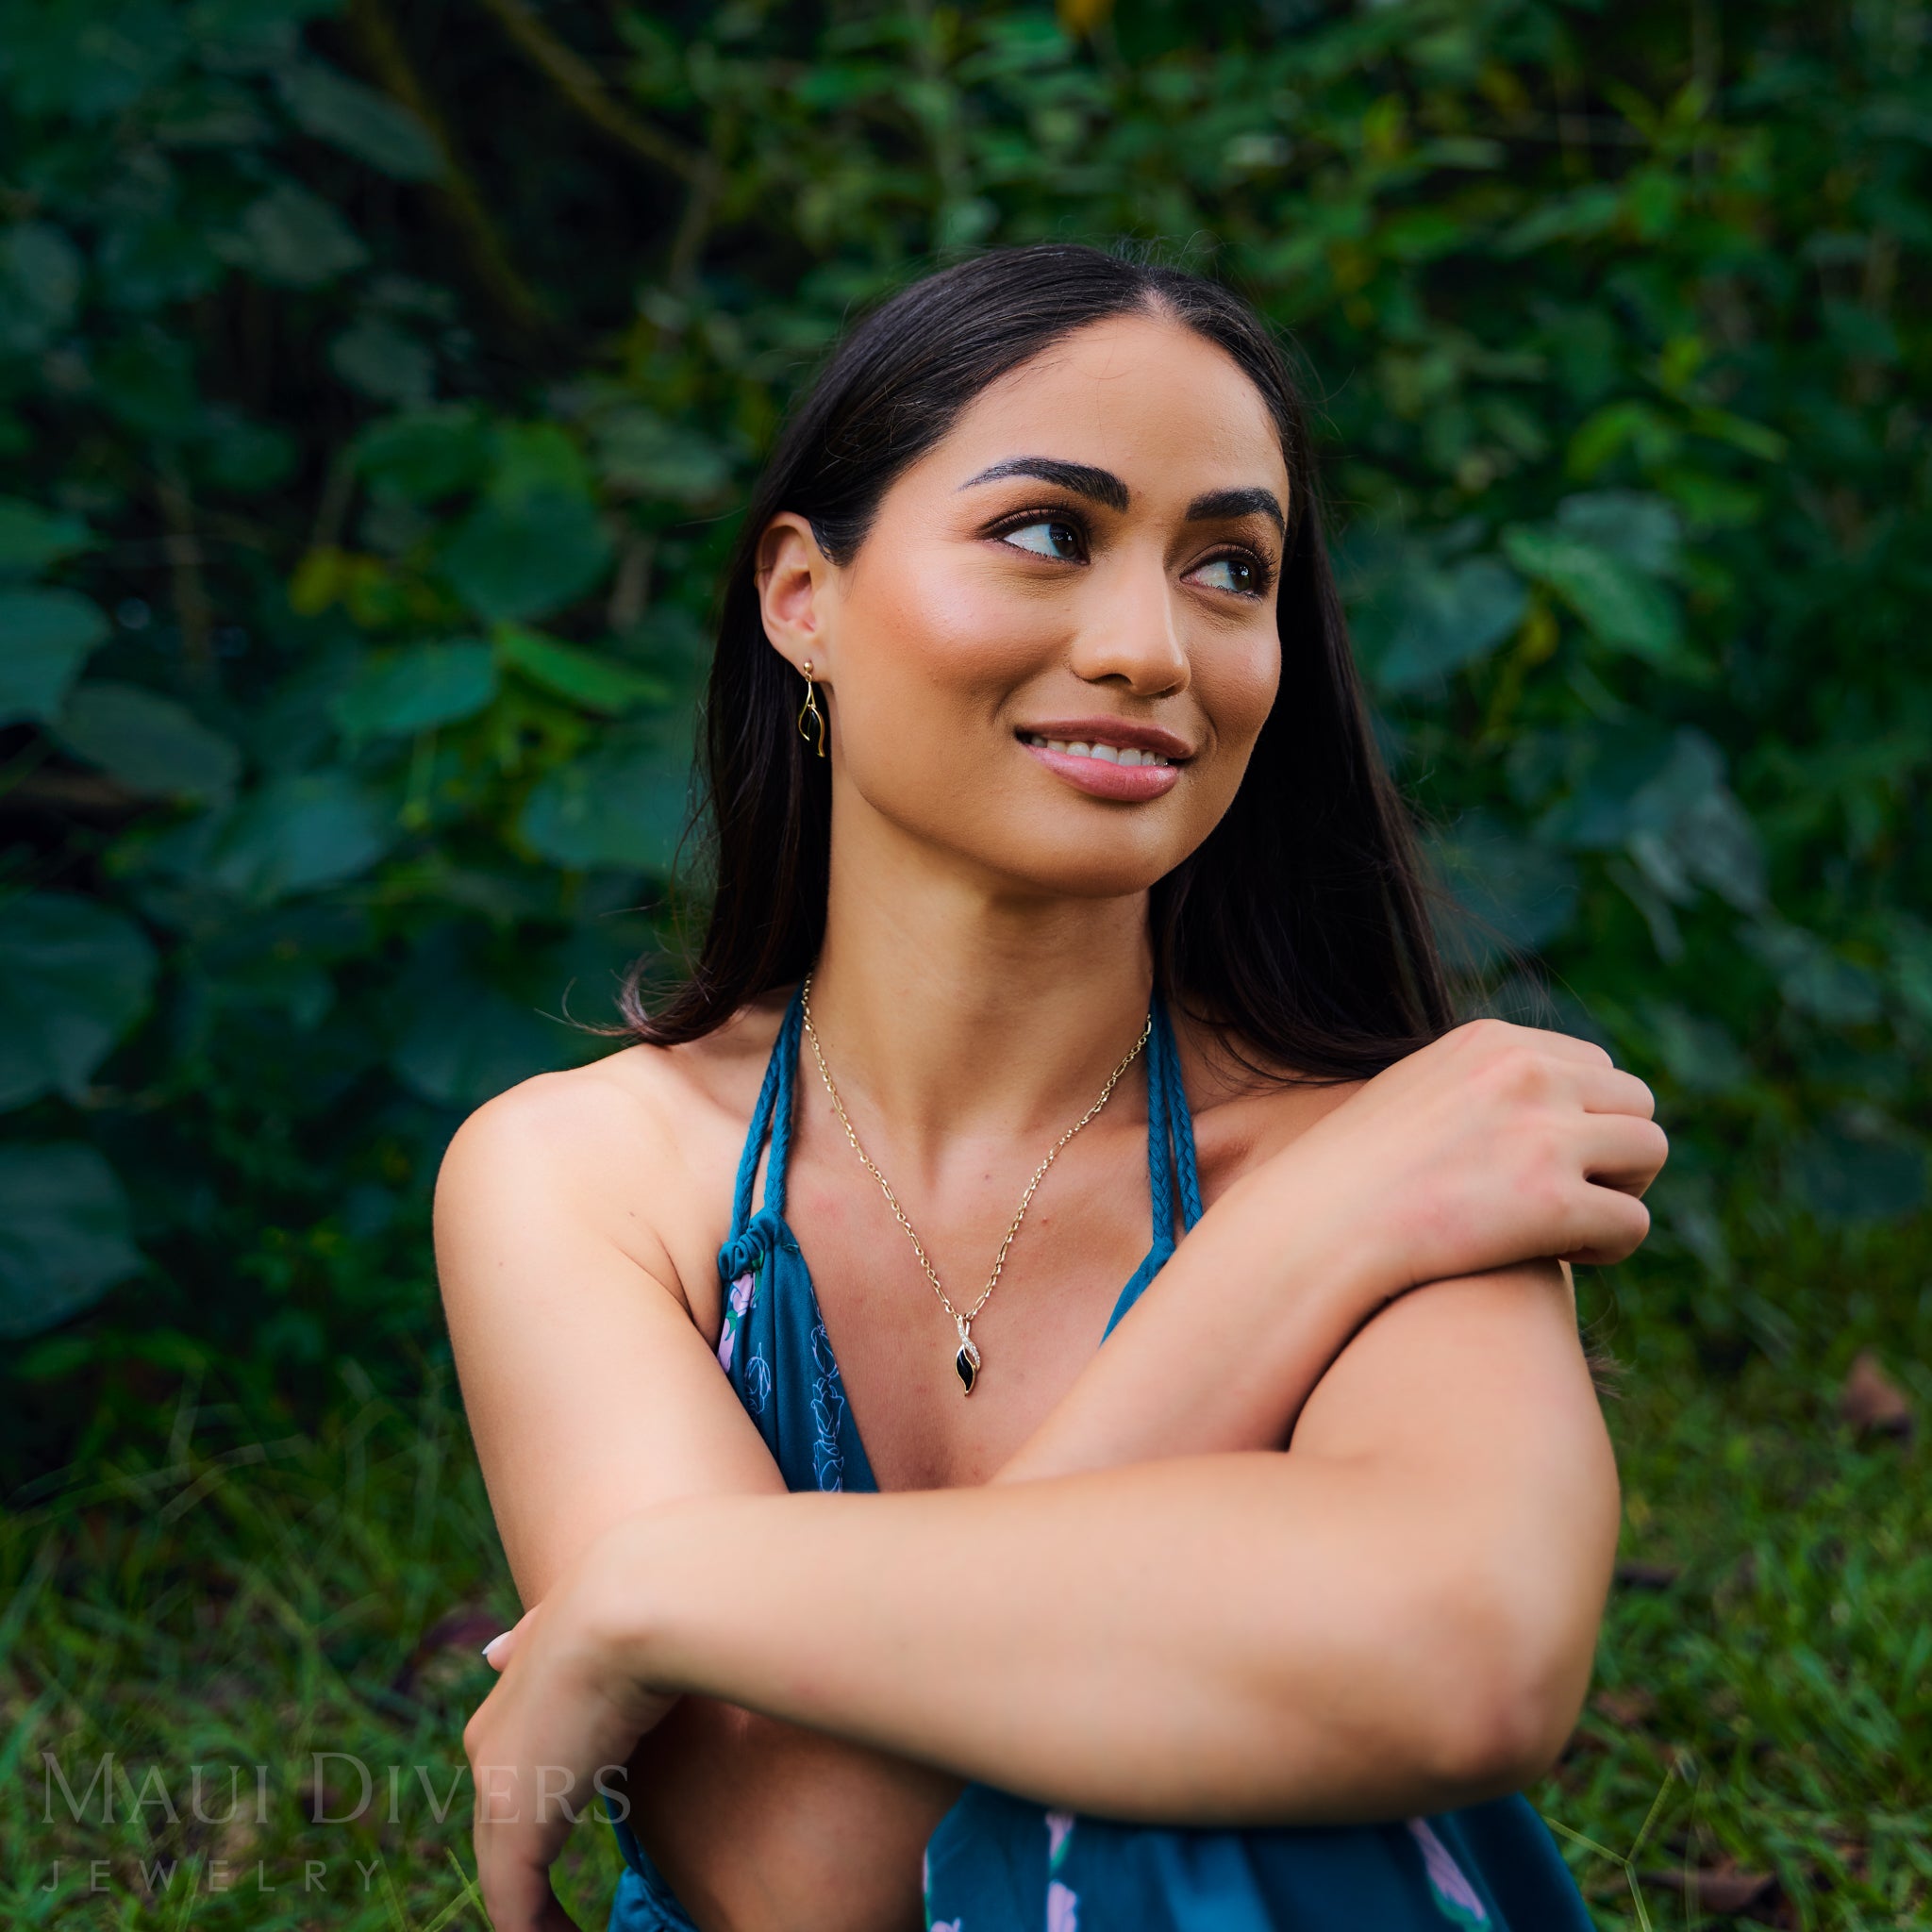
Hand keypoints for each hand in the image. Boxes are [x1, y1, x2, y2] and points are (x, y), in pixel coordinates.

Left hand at [464, 1532, 676, 1930]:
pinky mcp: (519, 1821)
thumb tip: (493, 1652)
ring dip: (535, 1915)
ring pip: (504, 1875)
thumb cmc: (643, 1600)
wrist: (633, 1600)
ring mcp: (499, 1784)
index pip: (513, 1774)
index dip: (539, 1811)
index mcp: (512, 1696)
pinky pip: (515, 1905)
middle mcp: (490, 1744)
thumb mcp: (589, 1620)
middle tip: (559, 1915)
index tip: (571, 1834)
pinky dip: (539, 1931)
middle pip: (498, 1833)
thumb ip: (542, 1638)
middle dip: (525, 1873)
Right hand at [1273, 1018, 1664, 1289]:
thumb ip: (1479, 1086)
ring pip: (1649, 1152)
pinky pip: (1632, 1222)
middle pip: (1636, 1101)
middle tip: (1568, 1196)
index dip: (1581, 1119)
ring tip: (1569, 1226)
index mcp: (1494, 1041)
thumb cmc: (1354, 1177)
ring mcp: (1544, 1134)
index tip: (1543, 1161)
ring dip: (1620, 1193)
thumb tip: (1538, 1111)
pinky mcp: (1554, 1202)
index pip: (1593, 1064)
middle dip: (1613, 1151)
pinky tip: (1561, 1257)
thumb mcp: (1416, 1094)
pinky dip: (1607, 1246)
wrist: (1316, 1229)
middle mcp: (1527, 1073)